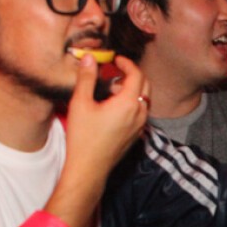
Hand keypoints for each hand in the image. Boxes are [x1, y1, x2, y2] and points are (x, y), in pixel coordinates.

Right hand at [65, 54, 150, 176]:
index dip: (127, 63)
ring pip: (145, 100)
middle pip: (146, 85)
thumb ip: (86, 78)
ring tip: (112, 90)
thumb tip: (90, 58)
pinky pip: (141, 112)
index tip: (116, 59)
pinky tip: (114, 107)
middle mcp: (140, 113)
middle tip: (116, 71)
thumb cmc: (83, 137)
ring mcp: (140, 126)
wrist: (89, 168)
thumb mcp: (80, 103)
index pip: (137, 75)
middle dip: (133, 75)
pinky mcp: (137, 135)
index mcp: (129, 103)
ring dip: (133, 89)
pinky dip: (133, 103)